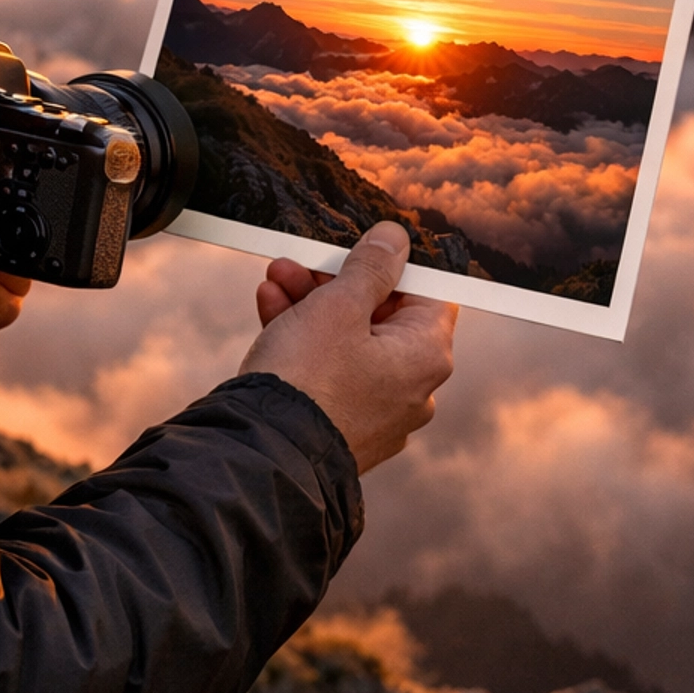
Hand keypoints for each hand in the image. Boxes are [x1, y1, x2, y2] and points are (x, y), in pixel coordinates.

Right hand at [240, 222, 455, 473]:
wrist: (265, 453)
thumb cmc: (308, 378)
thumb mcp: (338, 305)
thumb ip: (371, 267)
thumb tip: (395, 239)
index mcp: (427, 357)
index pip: (428, 295)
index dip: (390, 267)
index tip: (355, 252)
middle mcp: (413, 390)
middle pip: (381, 317)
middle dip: (334, 283)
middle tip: (299, 263)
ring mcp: (378, 414)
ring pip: (349, 344)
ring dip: (311, 307)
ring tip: (274, 282)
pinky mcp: (343, 428)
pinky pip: (331, 374)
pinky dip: (306, 344)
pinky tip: (271, 311)